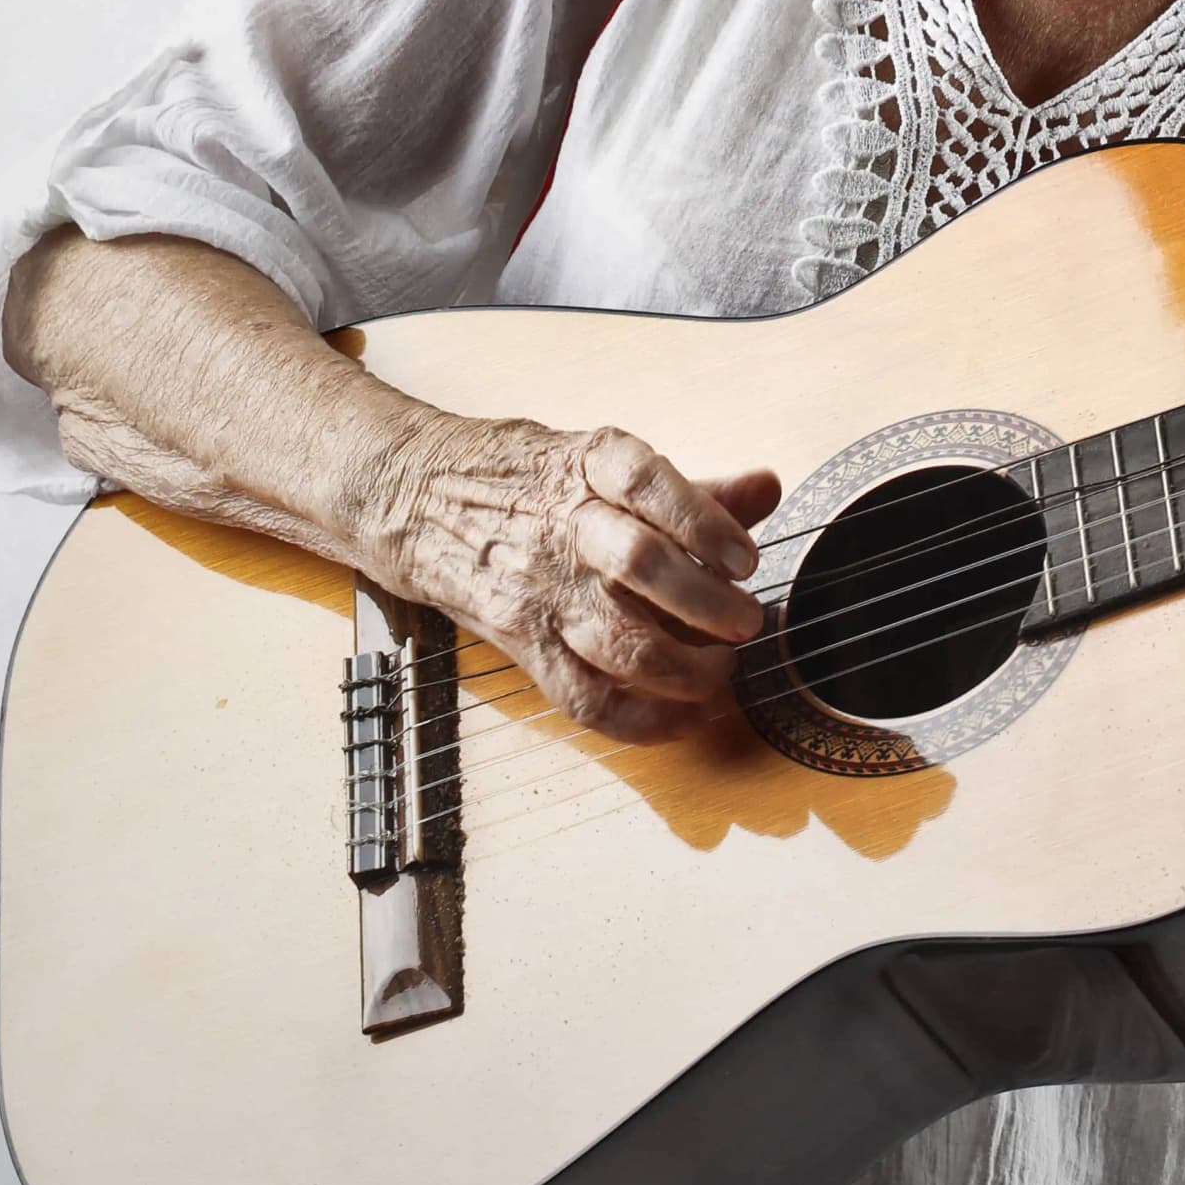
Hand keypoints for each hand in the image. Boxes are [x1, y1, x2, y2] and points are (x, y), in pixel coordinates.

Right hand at [370, 414, 781, 743]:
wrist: (415, 498)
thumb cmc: (531, 483)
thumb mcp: (602, 465)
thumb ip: (692, 490)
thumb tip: (768, 486)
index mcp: (588, 466)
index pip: (649, 482)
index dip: (704, 521)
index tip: (746, 557)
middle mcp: (564, 525)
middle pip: (641, 565)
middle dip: (707, 604)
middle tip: (749, 621)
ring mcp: (540, 589)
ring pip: (619, 642)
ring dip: (685, 669)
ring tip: (726, 670)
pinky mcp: (523, 641)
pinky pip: (585, 696)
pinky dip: (644, 719)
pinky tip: (688, 717)